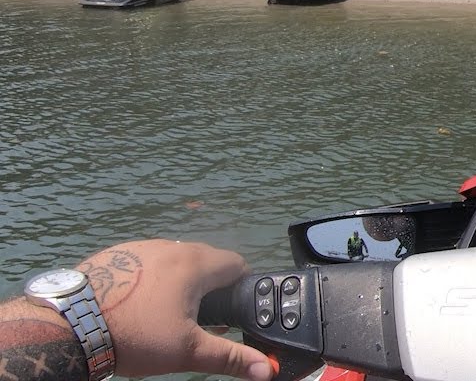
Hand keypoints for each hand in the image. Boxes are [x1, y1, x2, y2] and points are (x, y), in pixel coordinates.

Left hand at [78, 240, 271, 380]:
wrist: (68, 327)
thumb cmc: (135, 336)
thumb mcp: (186, 351)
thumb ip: (230, 357)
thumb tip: (268, 370)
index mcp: (194, 263)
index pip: (236, 263)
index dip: (241, 287)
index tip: (232, 311)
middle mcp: (171, 246)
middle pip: (206, 260)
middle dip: (210, 287)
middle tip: (202, 319)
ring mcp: (140, 247)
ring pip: (174, 260)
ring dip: (180, 281)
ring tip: (167, 315)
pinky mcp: (115, 254)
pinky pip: (146, 263)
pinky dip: (150, 279)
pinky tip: (137, 305)